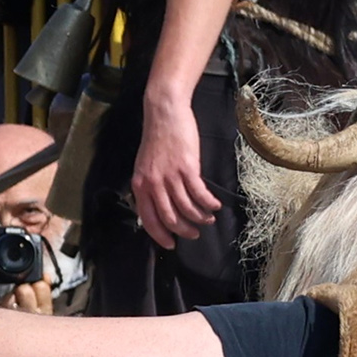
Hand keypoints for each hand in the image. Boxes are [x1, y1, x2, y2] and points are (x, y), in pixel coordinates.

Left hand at [132, 90, 219, 247]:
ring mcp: (170, 177)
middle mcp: (153, 184)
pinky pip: (199, 194)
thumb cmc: (158, 138)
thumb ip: (150, 186)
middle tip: (195, 234)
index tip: (171, 244)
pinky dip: (209, 203)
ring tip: (208, 218)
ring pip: (186, 209)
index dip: (160, 235)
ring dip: (200, 218)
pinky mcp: (187, 168)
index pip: (148, 219)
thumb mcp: (145, 165)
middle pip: (170, 218)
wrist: (164, 113)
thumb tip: (160, 206)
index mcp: (140, 185)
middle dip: (184, 231)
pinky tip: (216, 204)